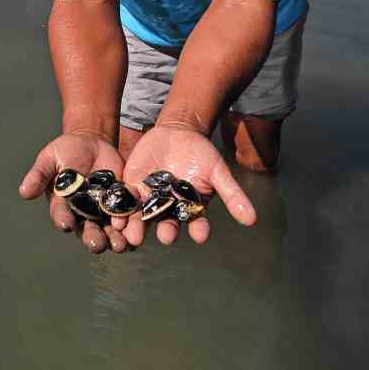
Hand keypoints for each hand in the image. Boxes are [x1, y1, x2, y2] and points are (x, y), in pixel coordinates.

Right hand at [18, 130, 130, 253]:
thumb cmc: (65, 152)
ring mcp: (103, 210)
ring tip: (120, 245)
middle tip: (97, 244)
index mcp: (63, 205)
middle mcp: (83, 213)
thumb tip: (24, 192)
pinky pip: (127, 217)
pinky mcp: (121, 203)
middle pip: (87, 230)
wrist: (91, 142)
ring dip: (115, 239)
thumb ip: (39, 175)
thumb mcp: (49, 159)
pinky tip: (136, 230)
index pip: (62, 215)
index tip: (66, 223)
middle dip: (93, 238)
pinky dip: (131, 224)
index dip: (63, 219)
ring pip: (109, 230)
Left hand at [121, 124, 256, 246]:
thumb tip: (252, 220)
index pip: (197, 224)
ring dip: (138, 227)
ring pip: (143, 218)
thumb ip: (232, 194)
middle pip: (167, 225)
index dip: (200, 230)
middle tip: (165, 236)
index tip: (201, 235)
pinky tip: (115, 215)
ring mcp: (150, 200)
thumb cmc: (201, 153)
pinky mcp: (132, 188)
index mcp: (191, 209)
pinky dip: (121, 208)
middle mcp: (170, 209)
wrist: (177, 133)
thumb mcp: (218, 170)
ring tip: (134, 235)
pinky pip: (126, 201)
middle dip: (166, 231)